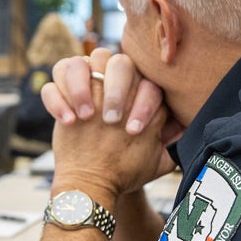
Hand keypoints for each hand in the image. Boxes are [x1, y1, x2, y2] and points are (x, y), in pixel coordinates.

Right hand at [41, 49, 181, 197]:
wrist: (95, 180)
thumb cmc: (127, 166)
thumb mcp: (155, 159)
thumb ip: (172, 142)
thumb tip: (188, 128)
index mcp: (137, 92)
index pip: (145, 82)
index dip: (142, 103)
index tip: (134, 131)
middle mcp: (110, 82)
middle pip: (116, 61)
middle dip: (116, 89)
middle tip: (111, 119)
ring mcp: (82, 87)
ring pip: (79, 62)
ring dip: (82, 86)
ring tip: (86, 116)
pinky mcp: (57, 96)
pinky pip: (51, 84)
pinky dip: (57, 100)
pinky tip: (67, 122)